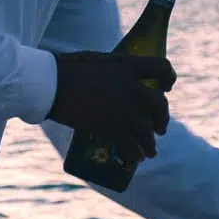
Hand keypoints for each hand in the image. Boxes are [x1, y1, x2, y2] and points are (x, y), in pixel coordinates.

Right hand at [49, 51, 175, 160]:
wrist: (49, 84)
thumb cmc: (66, 69)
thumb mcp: (97, 60)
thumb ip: (113, 70)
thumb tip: (115, 79)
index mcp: (127, 65)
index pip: (161, 67)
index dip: (169, 77)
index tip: (167, 87)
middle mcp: (131, 87)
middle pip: (160, 104)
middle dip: (163, 119)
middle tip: (160, 128)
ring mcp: (122, 108)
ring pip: (148, 130)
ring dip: (151, 143)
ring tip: (150, 151)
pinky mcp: (110, 127)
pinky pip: (131, 145)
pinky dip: (135, 153)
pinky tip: (135, 158)